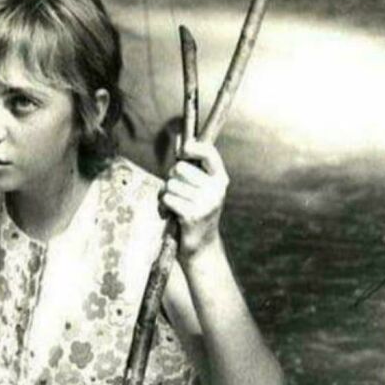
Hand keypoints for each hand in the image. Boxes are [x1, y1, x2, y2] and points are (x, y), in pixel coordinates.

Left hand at [158, 138, 228, 263]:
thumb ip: (191, 164)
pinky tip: (170, 214)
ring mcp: (205, 203)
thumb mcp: (199, 187)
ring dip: (165, 194)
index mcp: (221, 180)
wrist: (201, 247)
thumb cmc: (195, 212)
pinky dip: (163, 206)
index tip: (183, 150)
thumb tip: (179, 137)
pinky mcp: (192, 215)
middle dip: (171, 178)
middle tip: (177, 191)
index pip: (208, 153)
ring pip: (171, 184)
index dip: (193, 147)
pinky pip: (167, 199)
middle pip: (180, 168)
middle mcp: (216, 190)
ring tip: (174, 205)